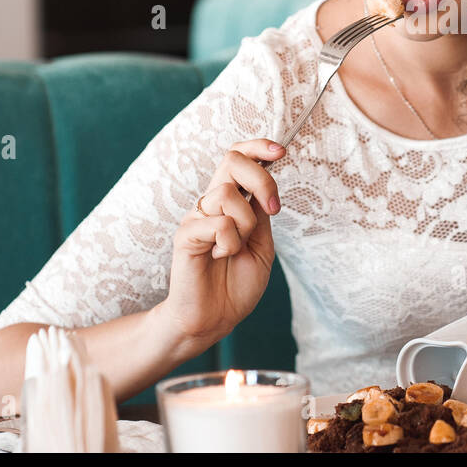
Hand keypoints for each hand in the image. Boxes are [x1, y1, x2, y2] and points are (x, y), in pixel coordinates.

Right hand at [156, 139, 284, 353]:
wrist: (213, 319)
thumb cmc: (236, 285)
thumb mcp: (262, 245)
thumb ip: (262, 215)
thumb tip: (264, 186)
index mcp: (230, 203)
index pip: (237, 158)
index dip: (257, 147)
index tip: (281, 151)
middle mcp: (211, 204)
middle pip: (232, 161)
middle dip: (261, 180)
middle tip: (272, 209)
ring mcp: (196, 217)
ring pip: (227, 194)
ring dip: (245, 224)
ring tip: (235, 248)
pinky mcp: (185, 235)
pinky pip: (218, 223)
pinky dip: (229, 243)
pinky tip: (219, 257)